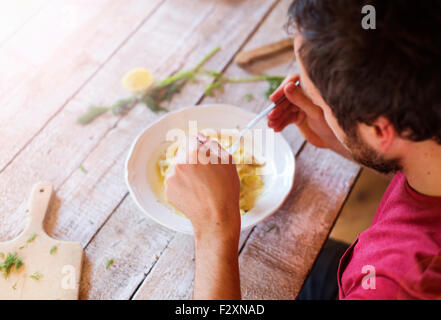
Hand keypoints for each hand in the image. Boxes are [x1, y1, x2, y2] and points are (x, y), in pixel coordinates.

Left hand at [165, 134, 241, 299]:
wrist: (216, 218)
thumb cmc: (225, 190)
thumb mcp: (227, 161)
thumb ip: (213, 145)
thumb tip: (202, 138)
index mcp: (193, 153)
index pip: (190, 138)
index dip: (198, 145)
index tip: (203, 153)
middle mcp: (179, 163)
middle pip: (183, 152)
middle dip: (192, 159)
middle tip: (206, 173)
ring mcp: (171, 177)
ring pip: (179, 167)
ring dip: (188, 172)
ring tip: (202, 185)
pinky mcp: (168, 190)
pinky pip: (175, 181)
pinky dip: (183, 185)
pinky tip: (195, 193)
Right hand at [267, 74, 340, 149]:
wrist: (336, 140)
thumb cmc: (332, 124)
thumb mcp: (315, 112)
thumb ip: (301, 99)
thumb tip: (287, 86)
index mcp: (312, 88)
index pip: (292, 82)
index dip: (282, 89)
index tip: (273, 99)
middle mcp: (305, 95)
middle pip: (286, 98)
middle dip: (278, 108)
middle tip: (271, 117)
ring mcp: (300, 106)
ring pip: (284, 109)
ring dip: (277, 117)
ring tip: (271, 125)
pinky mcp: (298, 117)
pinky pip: (286, 118)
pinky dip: (281, 123)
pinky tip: (276, 129)